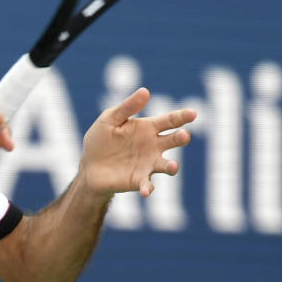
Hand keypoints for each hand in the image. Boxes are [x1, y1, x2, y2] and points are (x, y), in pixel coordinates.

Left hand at [79, 87, 195, 197]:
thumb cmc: (100, 140)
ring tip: (172, 167)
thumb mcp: (109, 120)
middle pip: (174, 141)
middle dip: (181, 138)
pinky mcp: (139, 180)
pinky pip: (148, 185)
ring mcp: (148, 164)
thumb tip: (145, 91)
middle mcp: (154, 146)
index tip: (193, 114)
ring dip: (172, 167)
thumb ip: (126, 108)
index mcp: (148, 128)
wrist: (89, 167)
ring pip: (167, 165)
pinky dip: (148, 188)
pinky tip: (145, 191)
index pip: (169, 120)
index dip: (182, 116)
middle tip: (182, 135)